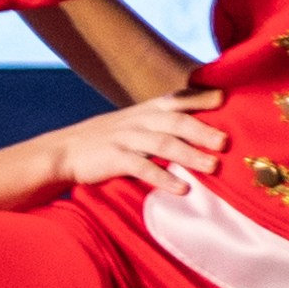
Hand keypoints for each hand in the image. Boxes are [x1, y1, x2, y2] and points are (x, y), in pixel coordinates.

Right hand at [44, 91, 221, 190]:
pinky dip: (164, 178)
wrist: (63, 151)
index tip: (224, 98)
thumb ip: (159, 123)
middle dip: (202, 130)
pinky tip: (182, 188)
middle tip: (225, 141)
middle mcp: (138, 121)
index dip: (200, 98)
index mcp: (144, 110)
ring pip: (163, 144)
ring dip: (190, 155)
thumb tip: (195, 129)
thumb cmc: (104, 140)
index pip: (177, 100)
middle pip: (175, 122)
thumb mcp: (131, 123)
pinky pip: (143, 168)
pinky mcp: (114, 159)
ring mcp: (125, 139)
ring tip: (213, 166)